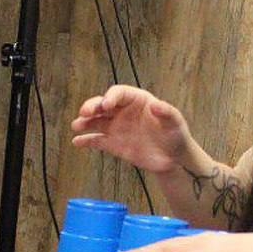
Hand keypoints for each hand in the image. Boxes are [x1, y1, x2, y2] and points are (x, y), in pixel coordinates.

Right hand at [71, 85, 190, 173]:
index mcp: (137, 100)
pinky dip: (86, 140)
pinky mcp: (113, 144)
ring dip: (85, 122)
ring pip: (96, 121)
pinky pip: (96, 140)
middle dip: (92, 106)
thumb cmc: (176, 135)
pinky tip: (77, 142)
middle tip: (85, 112)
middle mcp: (123, 111)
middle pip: (103, 104)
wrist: (173, 158)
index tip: (106, 105)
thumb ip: (167, 112)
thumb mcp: (175, 122)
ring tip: (76, 125)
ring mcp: (117, 127)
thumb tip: (155, 104)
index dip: (111, 97)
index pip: (119, 93)